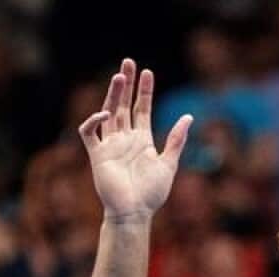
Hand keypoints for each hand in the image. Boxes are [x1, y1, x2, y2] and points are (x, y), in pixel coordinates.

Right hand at [78, 59, 193, 222]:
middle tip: (128, 62)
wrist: (134, 212)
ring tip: (119, 76)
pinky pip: (90, 133)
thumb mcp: (169, 163)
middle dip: (125, 84)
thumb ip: (176, 140)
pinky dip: (94, 121)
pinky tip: (105, 113)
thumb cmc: (152, 193)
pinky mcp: (97, 155)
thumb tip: (188, 116)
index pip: (141, 108)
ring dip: (112, 94)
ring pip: (108, 113)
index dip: (144, 91)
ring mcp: (110, 145)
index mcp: (142, 140)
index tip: (147, 72)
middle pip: (123, 105)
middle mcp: (125, 139)